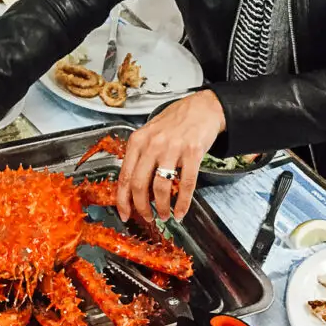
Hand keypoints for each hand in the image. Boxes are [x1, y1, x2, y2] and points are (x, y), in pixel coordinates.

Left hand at [115, 90, 225, 222]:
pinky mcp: (192, 152)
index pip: (124, 176)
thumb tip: (132, 186)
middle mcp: (152, 144)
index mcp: (138, 141)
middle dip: (142, 208)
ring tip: (165, 215)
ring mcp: (172, 148)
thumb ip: (140, 155)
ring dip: (162, 207)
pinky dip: (182, 203)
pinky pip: (186, 184)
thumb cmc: (176, 121)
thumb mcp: (150, 133)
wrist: (203, 108)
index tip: (125, 214)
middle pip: (139, 185)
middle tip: (147, 217)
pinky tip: (181, 211)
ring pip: (160, 187)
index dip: (123, 200)